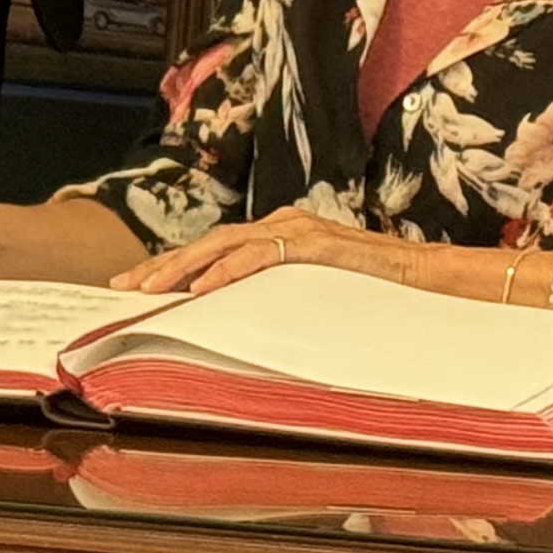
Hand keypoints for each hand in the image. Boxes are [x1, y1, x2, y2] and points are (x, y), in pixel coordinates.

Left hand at [116, 203, 432, 297]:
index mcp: (282, 235)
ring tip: (150, 289)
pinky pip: (261, 254)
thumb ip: (278, 299)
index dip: (175, 266)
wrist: (428, 280)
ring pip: (225, 243)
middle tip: (125, 287)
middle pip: (210, 242)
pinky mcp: (316, 241)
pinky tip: (201, 288)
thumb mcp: (313, 297)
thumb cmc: (376, 293)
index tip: (138, 287)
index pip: (216, 249)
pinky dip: (226, 270)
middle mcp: (285, 224)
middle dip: (164, 265)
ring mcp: (300, 228)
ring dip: (184, 267)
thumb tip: (235, 328)